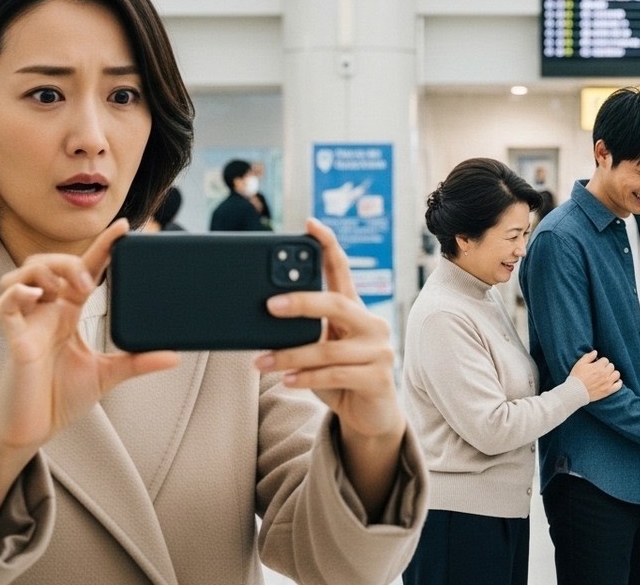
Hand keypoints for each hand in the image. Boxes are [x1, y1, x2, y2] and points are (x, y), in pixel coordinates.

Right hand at [0, 219, 179, 529]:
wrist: (32, 430)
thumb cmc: (60, 398)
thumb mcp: (107, 375)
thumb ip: (138, 361)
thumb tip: (174, 356)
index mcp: (67, 313)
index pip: (84, 269)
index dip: (102, 247)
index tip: (125, 228)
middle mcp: (46, 312)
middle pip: (48, 262)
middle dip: (68, 260)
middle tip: (90, 281)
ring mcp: (27, 323)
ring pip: (22, 273)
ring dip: (45, 270)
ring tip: (69, 288)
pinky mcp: (13, 340)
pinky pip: (5, 305)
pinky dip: (17, 293)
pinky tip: (34, 294)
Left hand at [255, 218, 404, 519]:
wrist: (371, 416)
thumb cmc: (339, 377)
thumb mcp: (322, 348)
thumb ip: (306, 332)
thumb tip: (264, 317)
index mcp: (355, 310)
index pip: (342, 271)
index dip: (328, 245)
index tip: (310, 224)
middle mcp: (371, 325)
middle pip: (337, 304)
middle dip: (302, 302)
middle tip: (270, 305)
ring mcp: (378, 351)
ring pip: (328, 348)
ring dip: (290, 356)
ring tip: (261, 363)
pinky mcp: (377, 378)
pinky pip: (335, 375)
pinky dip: (306, 378)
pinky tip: (286, 380)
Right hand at [569, 350, 621, 401]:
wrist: (576, 392)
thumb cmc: (577, 377)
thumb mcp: (580, 364)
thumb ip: (588, 356)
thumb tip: (595, 352)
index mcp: (598, 366)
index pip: (605, 360)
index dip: (600, 361)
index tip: (597, 364)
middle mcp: (605, 374)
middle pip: (611, 366)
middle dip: (606, 367)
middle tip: (601, 370)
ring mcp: (607, 383)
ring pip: (616, 374)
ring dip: (612, 373)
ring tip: (607, 375)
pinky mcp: (608, 391)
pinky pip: (618, 385)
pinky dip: (618, 382)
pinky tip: (615, 381)